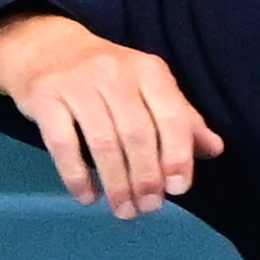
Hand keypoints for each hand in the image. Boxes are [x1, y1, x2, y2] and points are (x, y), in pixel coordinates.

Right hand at [0, 13, 217, 215]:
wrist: (47, 49)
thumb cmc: (106, 76)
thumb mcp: (148, 87)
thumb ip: (180, 118)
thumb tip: (214, 149)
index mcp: (149, 70)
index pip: (170, 116)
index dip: (177, 155)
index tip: (177, 189)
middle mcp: (115, 73)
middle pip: (136, 133)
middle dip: (146, 177)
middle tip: (147, 208)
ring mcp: (77, 85)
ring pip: (103, 142)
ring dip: (116, 183)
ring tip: (123, 210)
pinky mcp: (45, 98)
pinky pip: (63, 144)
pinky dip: (77, 176)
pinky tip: (88, 197)